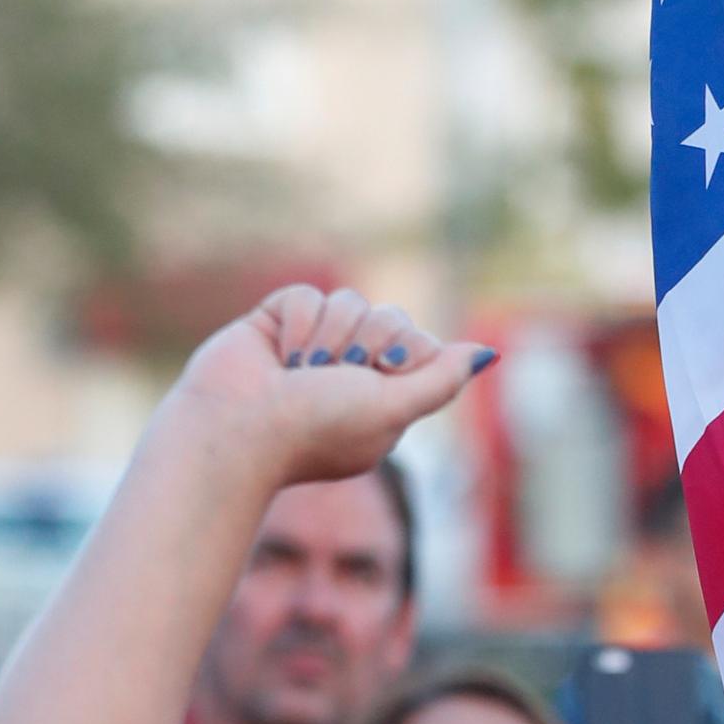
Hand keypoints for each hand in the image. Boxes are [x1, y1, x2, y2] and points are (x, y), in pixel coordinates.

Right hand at [159, 286, 491, 492]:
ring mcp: (313, 347)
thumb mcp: (392, 409)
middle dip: (368, 340)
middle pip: (389, 317)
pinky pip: (308, 296)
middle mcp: (350, 373)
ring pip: (350, 302)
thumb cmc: (316, 427)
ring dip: (330, 337)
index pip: (420, 344)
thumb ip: (440, 380)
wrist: (237, 426)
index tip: (382, 374)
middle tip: (338, 374)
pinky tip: (278, 358)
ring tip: (302, 373)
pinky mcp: (278, 323)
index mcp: (384, 401)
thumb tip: (486, 353)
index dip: (406, 349)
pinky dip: (297, 325)